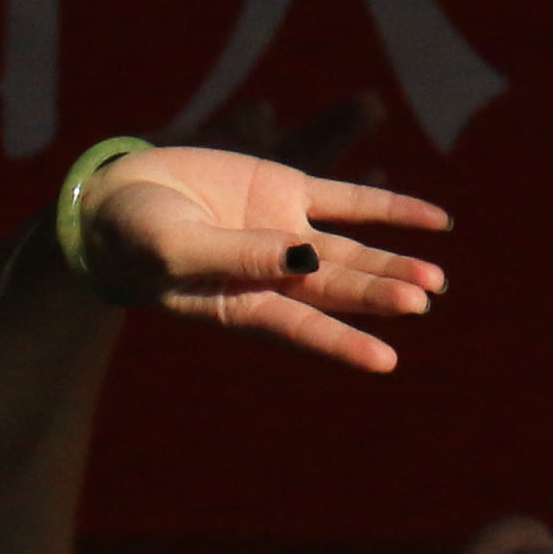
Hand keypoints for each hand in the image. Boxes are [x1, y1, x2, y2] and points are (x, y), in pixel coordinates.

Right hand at [75, 144, 447, 371]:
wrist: (115, 199)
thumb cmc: (132, 240)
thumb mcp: (179, 250)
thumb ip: (239, 256)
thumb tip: (305, 256)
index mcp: (241, 305)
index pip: (301, 328)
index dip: (342, 344)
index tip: (386, 362)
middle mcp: (273, 277)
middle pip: (336, 290)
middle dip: (377, 295)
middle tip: (421, 300)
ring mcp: (285, 234)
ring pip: (351, 252)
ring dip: (391, 264)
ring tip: (436, 281)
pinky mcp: (287, 191)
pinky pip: (351, 200)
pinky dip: (392, 208)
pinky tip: (437, 223)